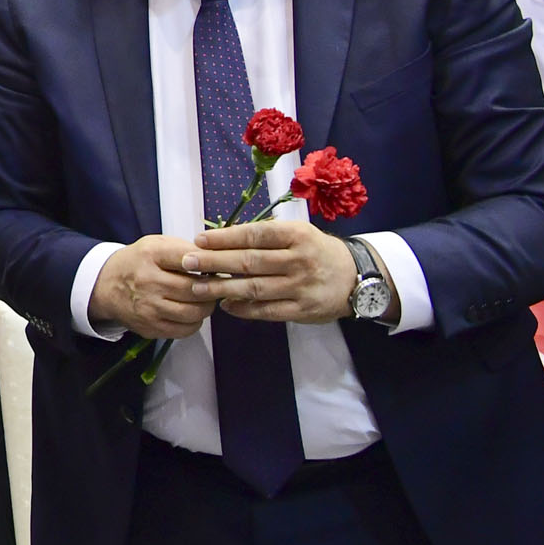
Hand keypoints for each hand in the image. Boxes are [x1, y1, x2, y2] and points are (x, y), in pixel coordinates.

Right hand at [88, 236, 215, 339]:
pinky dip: (194, 322)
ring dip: (206, 307)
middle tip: (218, 286)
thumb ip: (184, 249)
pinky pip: (185, 330)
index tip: (219, 267)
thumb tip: (217, 261)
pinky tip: (191, 312)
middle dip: (213, 289)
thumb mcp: (155, 244)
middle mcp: (148, 281)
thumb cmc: (138, 263)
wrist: (106, 285)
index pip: (190, 258)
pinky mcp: (149, 326)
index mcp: (151, 255)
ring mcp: (148, 307)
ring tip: (205, 300)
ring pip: (194, 312)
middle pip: (196, 289)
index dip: (210, 264)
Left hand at [186, 221, 364, 324]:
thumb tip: (220, 239)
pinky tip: (225, 306)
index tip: (199, 240)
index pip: (255, 235)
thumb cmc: (316, 251)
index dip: (225, 238)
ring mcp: (302, 287)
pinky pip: (267, 311)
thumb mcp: (298, 234)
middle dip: (214, 262)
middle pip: (250, 261)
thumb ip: (265, 236)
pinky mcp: (303, 310)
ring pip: (255, 288)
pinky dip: (244, 309)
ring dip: (222, 288)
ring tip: (197, 287)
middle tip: (187, 262)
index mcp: (297, 235)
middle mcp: (299, 260)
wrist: (356, 278)